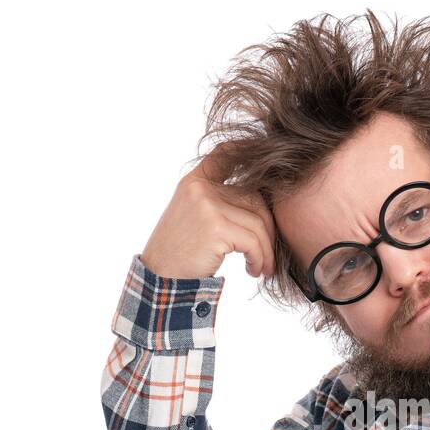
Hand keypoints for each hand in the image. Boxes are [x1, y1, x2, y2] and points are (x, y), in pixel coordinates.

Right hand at [140, 141, 277, 280]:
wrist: (161, 279)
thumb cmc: (180, 253)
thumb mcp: (193, 217)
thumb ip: (217, 202)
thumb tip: (261, 203)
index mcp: (194, 182)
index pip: (223, 154)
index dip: (246, 150)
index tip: (266, 158)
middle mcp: (200, 188)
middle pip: (254, 198)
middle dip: (268, 228)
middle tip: (268, 254)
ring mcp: (207, 205)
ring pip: (258, 222)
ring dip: (266, 250)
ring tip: (262, 267)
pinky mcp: (216, 227)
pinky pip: (253, 241)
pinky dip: (259, 258)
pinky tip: (253, 270)